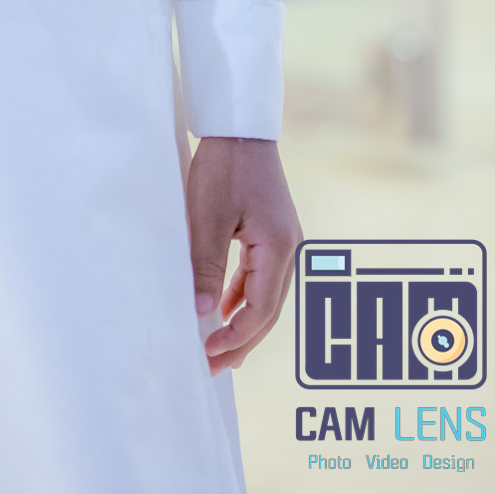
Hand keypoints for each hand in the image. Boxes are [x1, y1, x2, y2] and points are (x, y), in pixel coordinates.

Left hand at [186, 136, 300, 374]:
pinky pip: (261, 276)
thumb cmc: (224, 166)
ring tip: (217, 348)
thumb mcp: (207, 216)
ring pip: (266, 296)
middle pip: (268, 311)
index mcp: (279, 248)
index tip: (206, 352)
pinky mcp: (273, 232)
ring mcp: (285, 241)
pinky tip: (224, 309)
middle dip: (240, 341)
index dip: (235, 336)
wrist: (240, 126)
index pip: (261, 310)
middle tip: (210, 367)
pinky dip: (243, 297)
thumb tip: (204, 312)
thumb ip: (206, 265)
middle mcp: (290, 249)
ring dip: (242, 322)